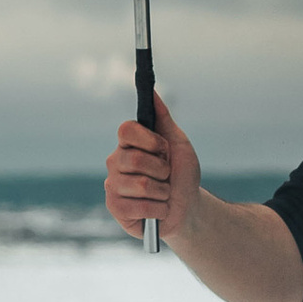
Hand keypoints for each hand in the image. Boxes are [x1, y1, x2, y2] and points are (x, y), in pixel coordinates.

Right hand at [106, 95, 198, 243]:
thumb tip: (151, 91)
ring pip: (140, 185)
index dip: (149, 140)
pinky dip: (157, 209)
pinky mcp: (116, 209)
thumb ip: (163, 118)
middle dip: (162, 170)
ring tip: (163, 193)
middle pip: (134, 159)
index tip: (164, 149)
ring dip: (162, 191)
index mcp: (128, 144)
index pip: (126, 130)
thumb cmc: (182, 174)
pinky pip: (138, 207)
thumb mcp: (178, 143)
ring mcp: (113, 186)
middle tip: (166, 176)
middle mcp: (115, 162)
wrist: (189, 208)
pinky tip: (158, 210)